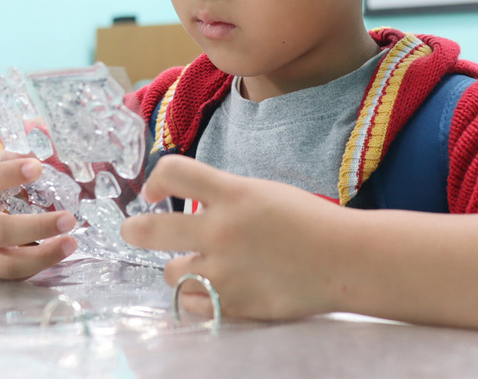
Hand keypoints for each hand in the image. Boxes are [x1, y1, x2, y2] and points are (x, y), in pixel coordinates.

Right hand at [0, 145, 77, 278]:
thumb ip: (6, 162)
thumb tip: (40, 157)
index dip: (10, 174)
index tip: (38, 167)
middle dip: (37, 227)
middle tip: (69, 219)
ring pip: (6, 264)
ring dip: (42, 257)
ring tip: (70, 243)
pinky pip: (9, 276)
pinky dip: (34, 267)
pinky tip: (56, 256)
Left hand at [120, 155, 346, 319]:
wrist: (345, 259)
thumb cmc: (309, 221)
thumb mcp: (263, 193)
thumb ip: (225, 198)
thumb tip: (191, 205)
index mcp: (233, 194)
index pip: (174, 172)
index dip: (156, 178)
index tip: (154, 190)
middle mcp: (222, 230)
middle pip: (151, 229)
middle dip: (134, 230)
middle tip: (132, 230)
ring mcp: (225, 270)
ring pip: (170, 274)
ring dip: (177, 269)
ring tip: (192, 266)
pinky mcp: (234, 303)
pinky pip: (192, 304)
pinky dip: (196, 298)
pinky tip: (208, 289)